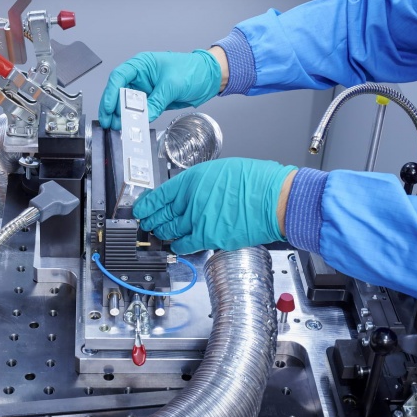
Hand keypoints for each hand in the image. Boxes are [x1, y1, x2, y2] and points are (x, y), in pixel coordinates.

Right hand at [99, 50, 221, 129]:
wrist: (208, 78)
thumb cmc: (192, 70)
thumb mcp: (173, 85)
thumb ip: (157, 101)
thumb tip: (145, 115)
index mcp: (142, 64)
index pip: (119, 77)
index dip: (111, 93)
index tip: (108, 107)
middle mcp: (140, 77)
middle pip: (119, 92)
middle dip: (112, 107)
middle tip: (109, 121)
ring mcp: (145, 90)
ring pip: (127, 103)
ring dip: (121, 115)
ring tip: (117, 126)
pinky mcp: (152, 101)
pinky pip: (139, 111)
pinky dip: (134, 119)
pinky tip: (130, 125)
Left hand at [133, 158, 297, 253]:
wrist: (274, 199)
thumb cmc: (255, 182)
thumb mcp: (220, 171)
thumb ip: (200, 184)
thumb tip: (189, 195)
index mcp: (192, 180)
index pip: (159, 195)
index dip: (147, 205)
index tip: (141, 209)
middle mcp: (190, 200)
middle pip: (162, 215)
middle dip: (152, 221)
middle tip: (148, 223)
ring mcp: (197, 220)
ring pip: (170, 231)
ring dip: (163, 234)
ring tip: (160, 234)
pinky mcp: (208, 237)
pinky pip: (185, 245)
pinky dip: (178, 246)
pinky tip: (177, 244)